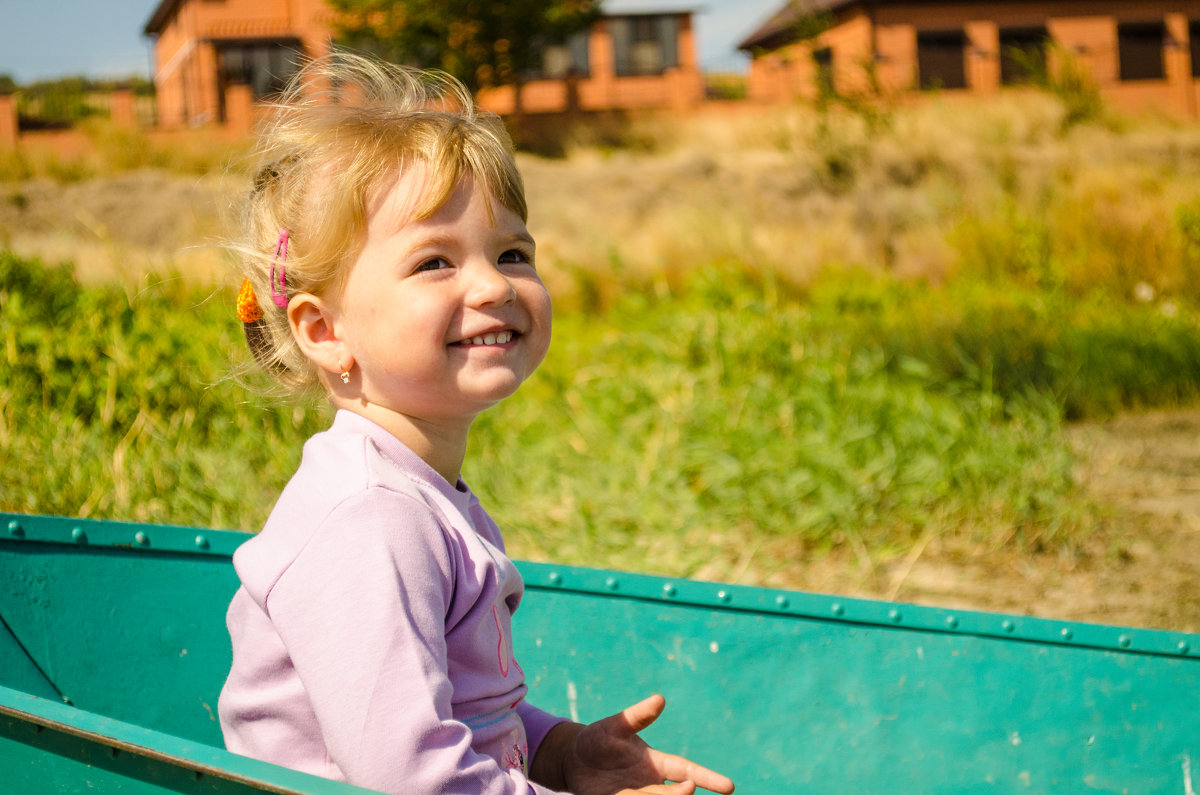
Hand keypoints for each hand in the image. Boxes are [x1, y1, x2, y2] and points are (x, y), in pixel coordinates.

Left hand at [545, 694, 733, 794]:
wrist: (573, 759)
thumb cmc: (600, 738)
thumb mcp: (617, 725)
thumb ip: (638, 716)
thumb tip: (660, 699)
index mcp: (655, 763)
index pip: (686, 770)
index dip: (707, 778)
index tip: (729, 786)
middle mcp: (648, 782)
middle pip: (672, 792)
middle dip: (681, 793)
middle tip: (688, 789)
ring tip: (675, 792)